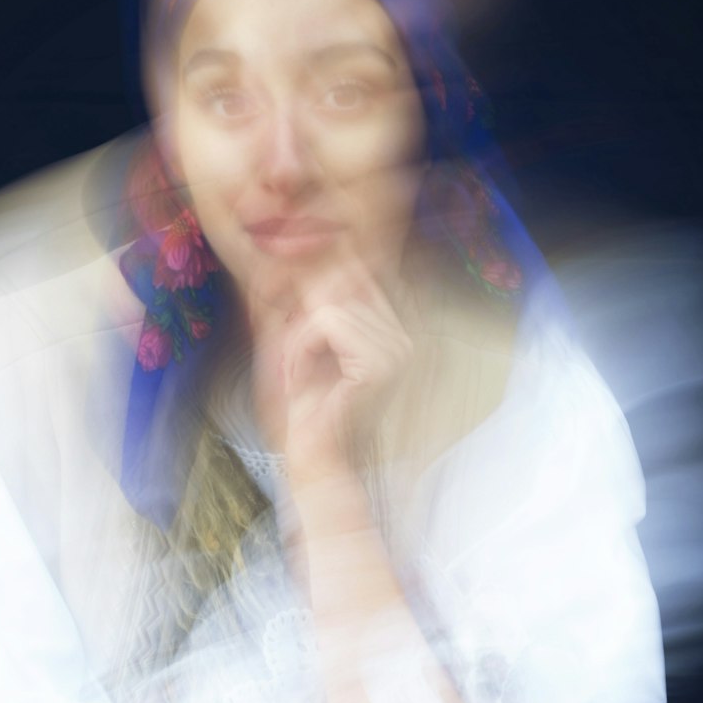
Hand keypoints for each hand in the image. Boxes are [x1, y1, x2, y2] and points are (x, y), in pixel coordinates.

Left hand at [281, 254, 412, 486]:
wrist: (312, 457)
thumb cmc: (305, 404)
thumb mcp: (304, 338)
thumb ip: (310, 296)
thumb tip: (305, 246)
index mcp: (395, 328)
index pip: (354, 273)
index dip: (315, 293)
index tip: (300, 337)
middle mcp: (405, 336)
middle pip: (339, 283)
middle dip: (304, 319)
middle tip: (297, 362)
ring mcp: (399, 350)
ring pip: (327, 305)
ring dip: (299, 341)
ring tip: (301, 374)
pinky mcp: (381, 363)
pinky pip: (325, 323)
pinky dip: (301, 349)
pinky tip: (304, 381)